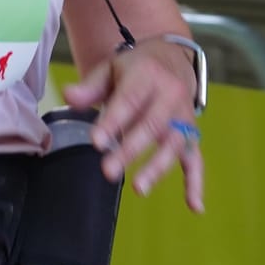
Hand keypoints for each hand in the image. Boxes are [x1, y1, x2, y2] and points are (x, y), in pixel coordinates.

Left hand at [63, 39, 204, 213]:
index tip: (96, 142)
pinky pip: (197, 159)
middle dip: (130, 150)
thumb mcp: (110, 69)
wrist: (171, 58)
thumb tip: (68, 95)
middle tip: (108, 171)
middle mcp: (171, 95)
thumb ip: (90, 86)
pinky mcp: (191, 134)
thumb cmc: (135, 68)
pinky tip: (194, 206)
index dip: (113, 121)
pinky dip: (196, 182)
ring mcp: (184, 116)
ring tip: (139, 188)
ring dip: (157, 167)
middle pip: (152, 125)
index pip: (128, 101)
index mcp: (147, 75)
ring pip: (174, 144)